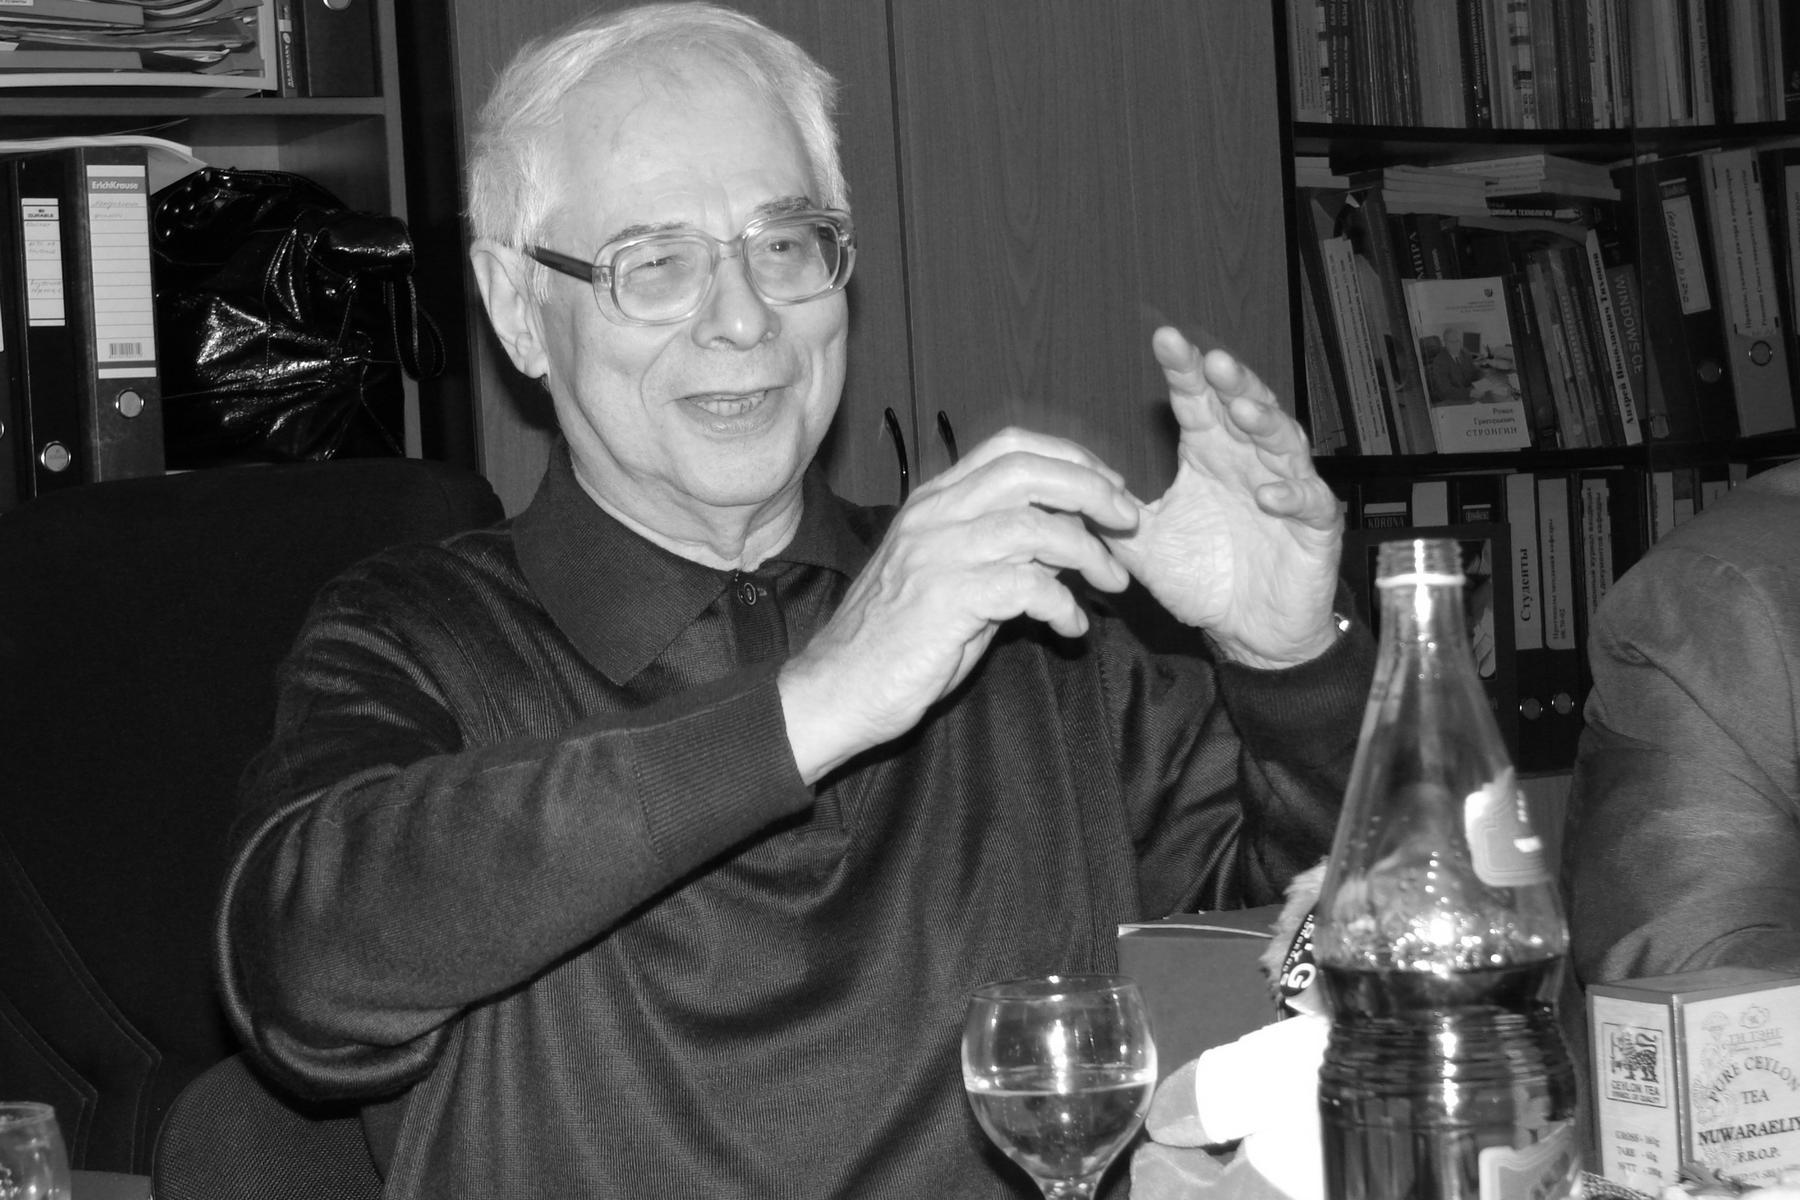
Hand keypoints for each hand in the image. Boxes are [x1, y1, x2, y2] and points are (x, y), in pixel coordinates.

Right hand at [779, 429, 1138, 781]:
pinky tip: (1072, 627)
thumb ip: (997, 549)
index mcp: (934, 501)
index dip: (1070, 458)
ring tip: (1112, 582)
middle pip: (1029, 471)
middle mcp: (934, 516)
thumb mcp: (948, 574)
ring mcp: (937, 555)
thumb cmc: (896, 637)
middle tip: (1128, 522)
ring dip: (1088, 552)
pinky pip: (1027, 586)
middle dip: (1092, 490)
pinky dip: (1063, 605)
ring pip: (1035, 525)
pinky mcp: (945, 600)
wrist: (838, 688)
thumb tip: (1063, 540)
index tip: (1109, 486)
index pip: (1011, 447)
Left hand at [1105, 328, 1342, 668]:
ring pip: (1283, 442)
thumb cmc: (1203, 581)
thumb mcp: (1143, 548)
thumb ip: (1112, 515)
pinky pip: (1309, 501)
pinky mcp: (1314, 525)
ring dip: (1264, 424)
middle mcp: (1249, 462)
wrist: (1248, 633)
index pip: (1197, 403)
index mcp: (1209, 456)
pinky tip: (1269, 492)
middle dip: (1230, 382)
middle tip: (1211, 359)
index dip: (1184, 373)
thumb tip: (1067, 486)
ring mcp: (1287, 489)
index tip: (1164, 341)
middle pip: (1245, 407)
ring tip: (1243, 409)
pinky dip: (1291, 494)